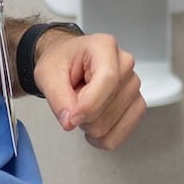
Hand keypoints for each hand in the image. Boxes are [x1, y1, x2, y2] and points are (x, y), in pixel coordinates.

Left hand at [33, 30, 147, 150]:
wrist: (69, 64)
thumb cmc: (62, 62)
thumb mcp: (47, 74)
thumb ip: (57, 97)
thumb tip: (70, 120)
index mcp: (104, 47)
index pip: (108, 79)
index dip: (89, 104)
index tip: (72, 117)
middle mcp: (124, 65)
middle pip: (108, 108)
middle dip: (83, 115)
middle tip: (73, 99)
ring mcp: (133, 86)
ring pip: (111, 125)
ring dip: (90, 124)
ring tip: (84, 105)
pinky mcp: (136, 105)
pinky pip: (121, 134)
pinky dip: (102, 136)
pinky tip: (93, 123)